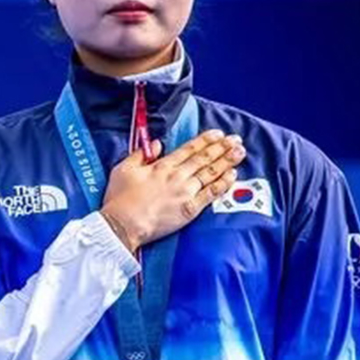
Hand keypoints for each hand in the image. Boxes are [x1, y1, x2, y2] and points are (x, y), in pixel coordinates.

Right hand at [98, 129, 245, 254]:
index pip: (189, 149)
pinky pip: (211, 193)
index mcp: (162, 166)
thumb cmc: (119, 199)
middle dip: (222, 147)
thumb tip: (156, 145)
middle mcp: (177, 176)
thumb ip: (140, 155)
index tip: (218, 134)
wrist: (122, 225)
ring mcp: (185, 192)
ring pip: (211, 173)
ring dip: (227, 161)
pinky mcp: (190, 209)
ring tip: (239, 152)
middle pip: (204, 158)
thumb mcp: (123, 170)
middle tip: (236, 140)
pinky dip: (223, 183)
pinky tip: (233, 175)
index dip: (205, 140)